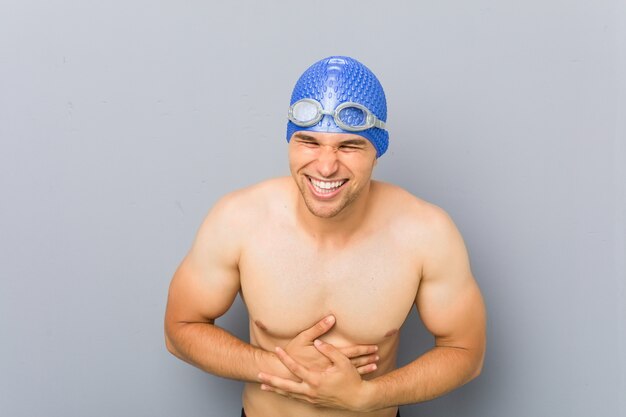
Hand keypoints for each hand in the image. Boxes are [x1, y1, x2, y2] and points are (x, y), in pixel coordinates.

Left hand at [258, 339, 372, 410]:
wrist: (359, 399)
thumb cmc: (351, 379)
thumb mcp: (343, 362)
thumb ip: (330, 351)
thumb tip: (319, 342)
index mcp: (316, 380)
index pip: (296, 368)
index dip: (285, 358)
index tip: (277, 349)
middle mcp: (311, 391)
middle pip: (286, 386)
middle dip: (271, 380)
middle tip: (259, 374)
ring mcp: (312, 398)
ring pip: (289, 394)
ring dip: (276, 389)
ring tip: (263, 385)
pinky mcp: (314, 402)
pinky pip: (296, 398)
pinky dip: (286, 395)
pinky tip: (281, 392)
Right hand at [285, 315, 378, 374]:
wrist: (281, 372)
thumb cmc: (292, 353)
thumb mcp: (303, 338)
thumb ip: (317, 328)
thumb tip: (331, 318)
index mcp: (327, 356)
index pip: (350, 352)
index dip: (363, 349)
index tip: (375, 346)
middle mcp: (330, 368)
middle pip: (353, 363)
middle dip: (366, 359)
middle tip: (378, 355)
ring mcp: (329, 376)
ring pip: (350, 373)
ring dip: (363, 369)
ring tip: (375, 365)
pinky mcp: (325, 381)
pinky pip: (344, 380)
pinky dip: (354, 377)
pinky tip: (362, 375)